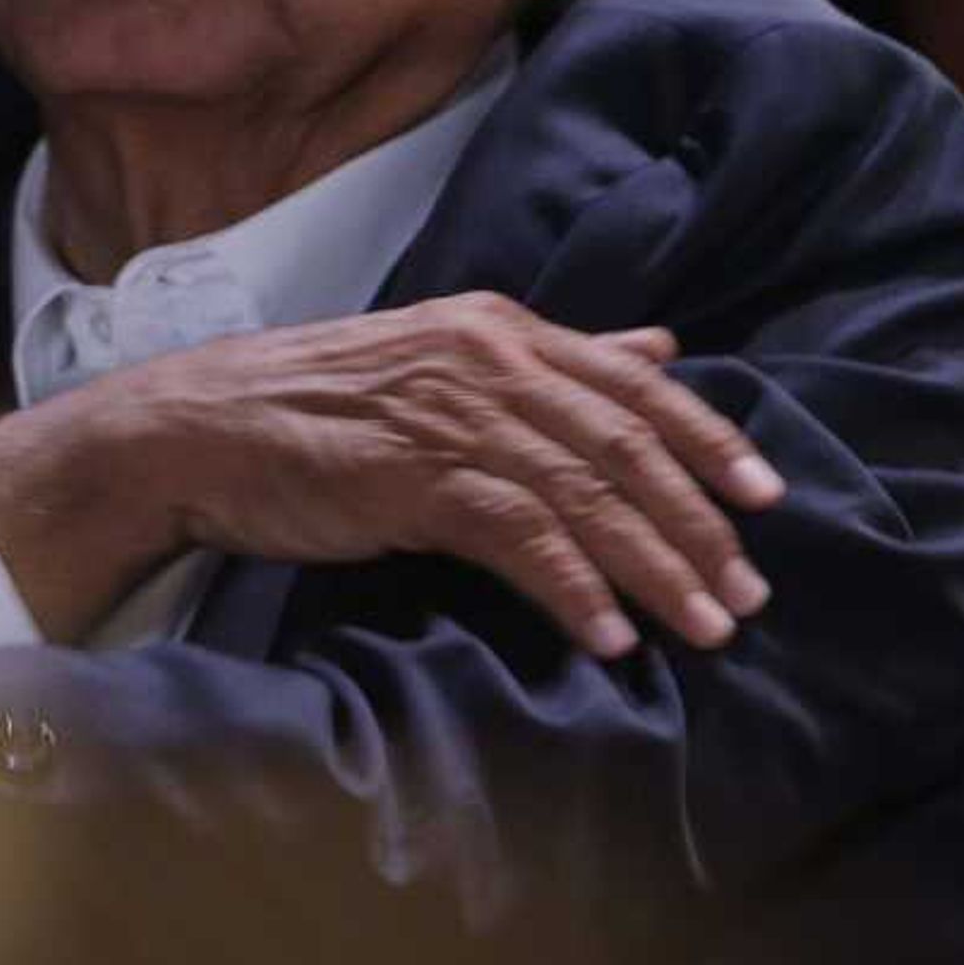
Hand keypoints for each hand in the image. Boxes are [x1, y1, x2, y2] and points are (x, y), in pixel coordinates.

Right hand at [0, 294, 785, 660]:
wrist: (196, 429)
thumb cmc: (318, 406)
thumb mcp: (445, 360)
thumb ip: (556, 361)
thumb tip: (661, 351)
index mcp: (500, 329)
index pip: (634, 384)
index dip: (709, 441)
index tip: (767, 500)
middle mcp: (487, 359)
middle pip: (625, 445)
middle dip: (699, 524)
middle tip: (751, 592)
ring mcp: (449, 415)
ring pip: (585, 494)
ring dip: (655, 569)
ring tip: (706, 628)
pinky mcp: (410, 475)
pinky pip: (518, 533)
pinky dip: (572, 587)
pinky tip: (608, 635)